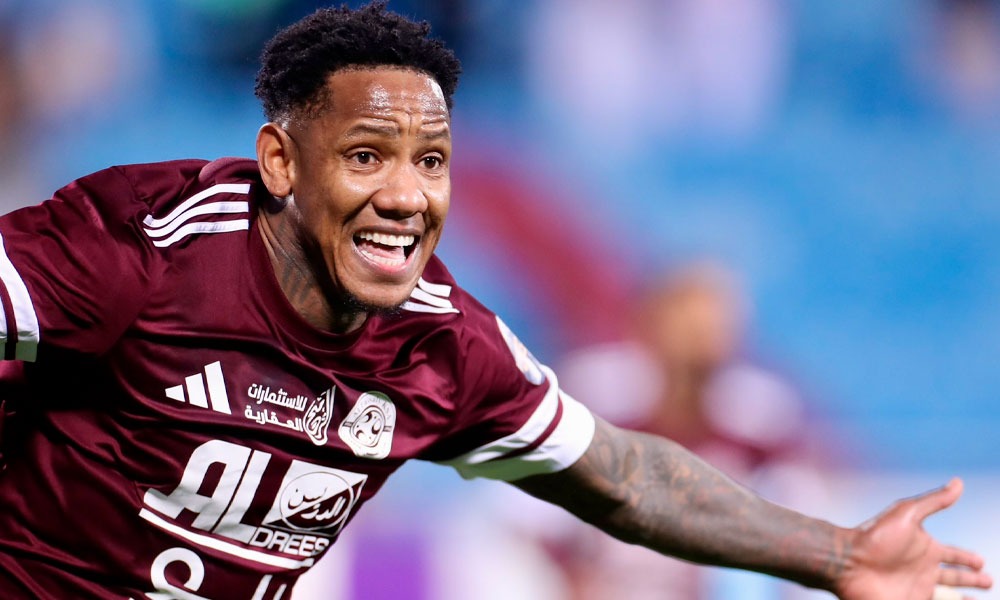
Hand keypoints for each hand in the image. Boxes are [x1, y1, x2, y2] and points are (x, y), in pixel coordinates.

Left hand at [835, 478, 991, 599]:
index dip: (968, 558)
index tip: (981, 561)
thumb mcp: (907, 514)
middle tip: (988, 582)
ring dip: (963, 599)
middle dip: (971, 580)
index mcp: (925, 548)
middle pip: (953, 578)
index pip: (954, 555)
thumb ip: (934, 501)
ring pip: (947, 597)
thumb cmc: (874, 537)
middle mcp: (922, 569)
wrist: (848, 562)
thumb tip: (958, 482)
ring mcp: (916, 588)